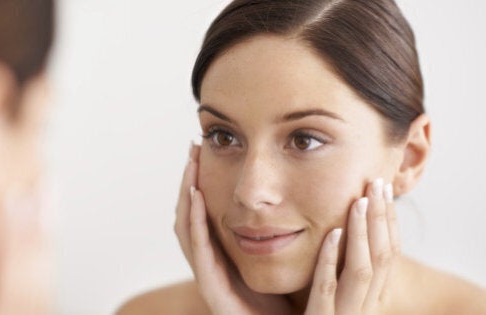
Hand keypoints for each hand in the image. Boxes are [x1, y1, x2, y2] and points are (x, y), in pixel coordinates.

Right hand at [174, 144, 291, 314]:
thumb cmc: (288, 299)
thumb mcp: (285, 256)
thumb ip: (287, 228)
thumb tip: (299, 191)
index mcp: (225, 255)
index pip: (205, 212)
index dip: (202, 182)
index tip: (207, 150)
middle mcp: (212, 263)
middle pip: (190, 215)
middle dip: (189, 181)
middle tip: (193, 149)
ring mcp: (209, 276)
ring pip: (187, 229)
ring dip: (187, 194)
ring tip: (192, 164)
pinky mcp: (212, 289)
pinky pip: (199, 250)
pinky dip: (195, 221)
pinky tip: (198, 195)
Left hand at [304, 179, 398, 314]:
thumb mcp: (332, 296)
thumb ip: (338, 271)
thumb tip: (342, 231)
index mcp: (370, 302)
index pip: (389, 257)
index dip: (389, 222)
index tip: (384, 190)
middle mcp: (364, 310)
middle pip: (383, 259)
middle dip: (382, 219)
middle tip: (377, 182)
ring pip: (362, 272)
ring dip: (362, 233)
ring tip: (360, 201)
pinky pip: (327, 290)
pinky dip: (331, 260)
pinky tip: (332, 233)